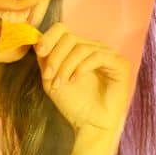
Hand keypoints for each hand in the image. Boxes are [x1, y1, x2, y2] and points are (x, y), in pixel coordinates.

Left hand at [32, 23, 132, 137]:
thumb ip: (45, 59)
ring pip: (81, 47)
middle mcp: (93, 48)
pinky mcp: (120, 64)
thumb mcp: (52, 79)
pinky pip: (97, 56)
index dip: (49, 37)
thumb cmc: (73, 104)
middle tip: (49, 77)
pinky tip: (74, 80)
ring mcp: (108, 54)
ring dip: (66, 66)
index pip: (63, 30)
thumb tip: (36, 39)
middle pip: (70, 37)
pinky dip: (81, 67)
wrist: (90, 125)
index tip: (39, 51)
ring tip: (59, 84)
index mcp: (78, 49)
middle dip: (55, 57)